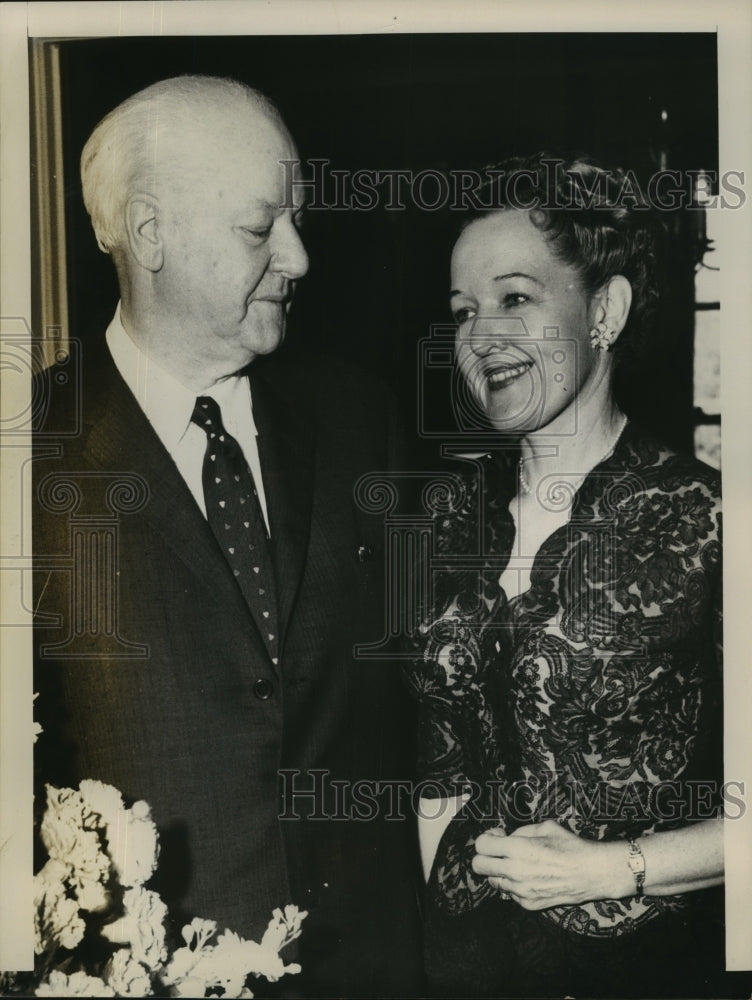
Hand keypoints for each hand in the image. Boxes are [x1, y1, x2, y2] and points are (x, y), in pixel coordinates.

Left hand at [472, 819, 616, 909]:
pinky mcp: (529, 904)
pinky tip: (530, 877)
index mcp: (517, 849)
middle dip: (485, 856)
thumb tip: (506, 838)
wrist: (592, 873)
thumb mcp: (544, 827)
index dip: (487, 838)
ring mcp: (520, 891)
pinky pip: (510, 894)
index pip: (480, 846)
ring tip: (517, 864)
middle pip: (478, 866)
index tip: (499, 836)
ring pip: (493, 881)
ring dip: (500, 871)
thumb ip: (520, 832)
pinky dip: (515, 885)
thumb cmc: (570, 846)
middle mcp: (514, 871)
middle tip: (500, 851)